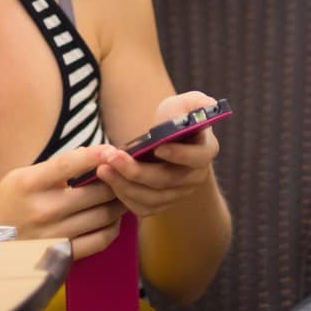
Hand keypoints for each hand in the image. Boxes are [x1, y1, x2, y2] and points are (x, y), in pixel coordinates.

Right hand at [0, 145, 126, 258]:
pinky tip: (111, 221)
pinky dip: (112, 229)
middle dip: (116, 182)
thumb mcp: (20, 177)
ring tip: (122, 196)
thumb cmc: (5, 205)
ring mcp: (53, 234)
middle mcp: (44, 209)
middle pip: (97, 192)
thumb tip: (94, 157)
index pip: (71, 163)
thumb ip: (54, 169)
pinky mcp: (61, 254)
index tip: (113, 149)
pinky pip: (98, 241)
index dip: (97, 154)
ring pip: (103, 216)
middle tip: (124, 177)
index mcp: (30, 184)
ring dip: (119, 204)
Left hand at [95, 92, 219, 219]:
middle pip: (168, 180)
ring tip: (103, 168)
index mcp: (205, 150)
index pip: (199, 157)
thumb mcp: (183, 104)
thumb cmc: (174, 118)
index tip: (158, 147)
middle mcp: (195, 177)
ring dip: (125, 184)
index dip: (180, 154)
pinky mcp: (160, 204)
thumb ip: (194, 102)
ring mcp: (178, 194)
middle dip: (137, 170)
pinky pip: (141, 208)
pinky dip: (123, 196)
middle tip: (111, 157)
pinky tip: (108, 179)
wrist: (164, 141)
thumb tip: (207, 104)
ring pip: (152, 198)